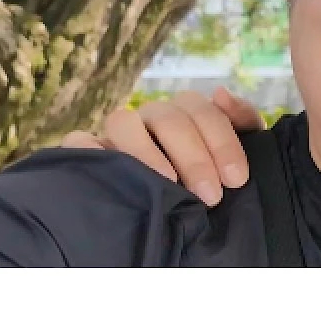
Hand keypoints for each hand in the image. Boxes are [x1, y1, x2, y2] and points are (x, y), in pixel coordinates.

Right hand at [59, 88, 263, 205]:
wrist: (172, 228)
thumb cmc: (206, 187)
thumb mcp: (231, 158)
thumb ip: (242, 123)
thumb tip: (221, 94)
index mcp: (184, 115)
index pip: (202, 110)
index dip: (222, 142)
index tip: (236, 180)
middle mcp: (148, 120)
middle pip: (168, 117)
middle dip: (194, 156)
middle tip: (211, 196)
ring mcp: (116, 136)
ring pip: (122, 121)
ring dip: (146, 152)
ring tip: (167, 185)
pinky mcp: (87, 155)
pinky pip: (78, 141)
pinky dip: (90, 150)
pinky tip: (111, 173)